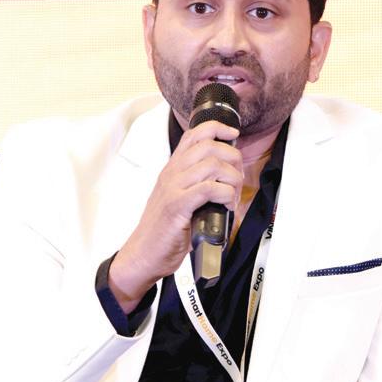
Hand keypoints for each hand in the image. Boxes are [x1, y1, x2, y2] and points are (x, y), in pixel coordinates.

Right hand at [109, 120, 241, 311]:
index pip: (194, 133)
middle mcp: (172, 173)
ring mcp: (173, 188)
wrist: (143, 253)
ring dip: (232, 179)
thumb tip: (225, 177)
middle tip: (237, 179)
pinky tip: (226, 205)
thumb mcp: (179, 198)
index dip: (217, 128)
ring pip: (212, 165)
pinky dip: (225, 195)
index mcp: (173, 169)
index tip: (233, 134)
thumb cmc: (164, 229)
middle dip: (233, 159)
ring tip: (233, 196)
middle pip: (209, 146)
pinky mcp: (177, 206)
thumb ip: (196, 184)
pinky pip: (208, 189)